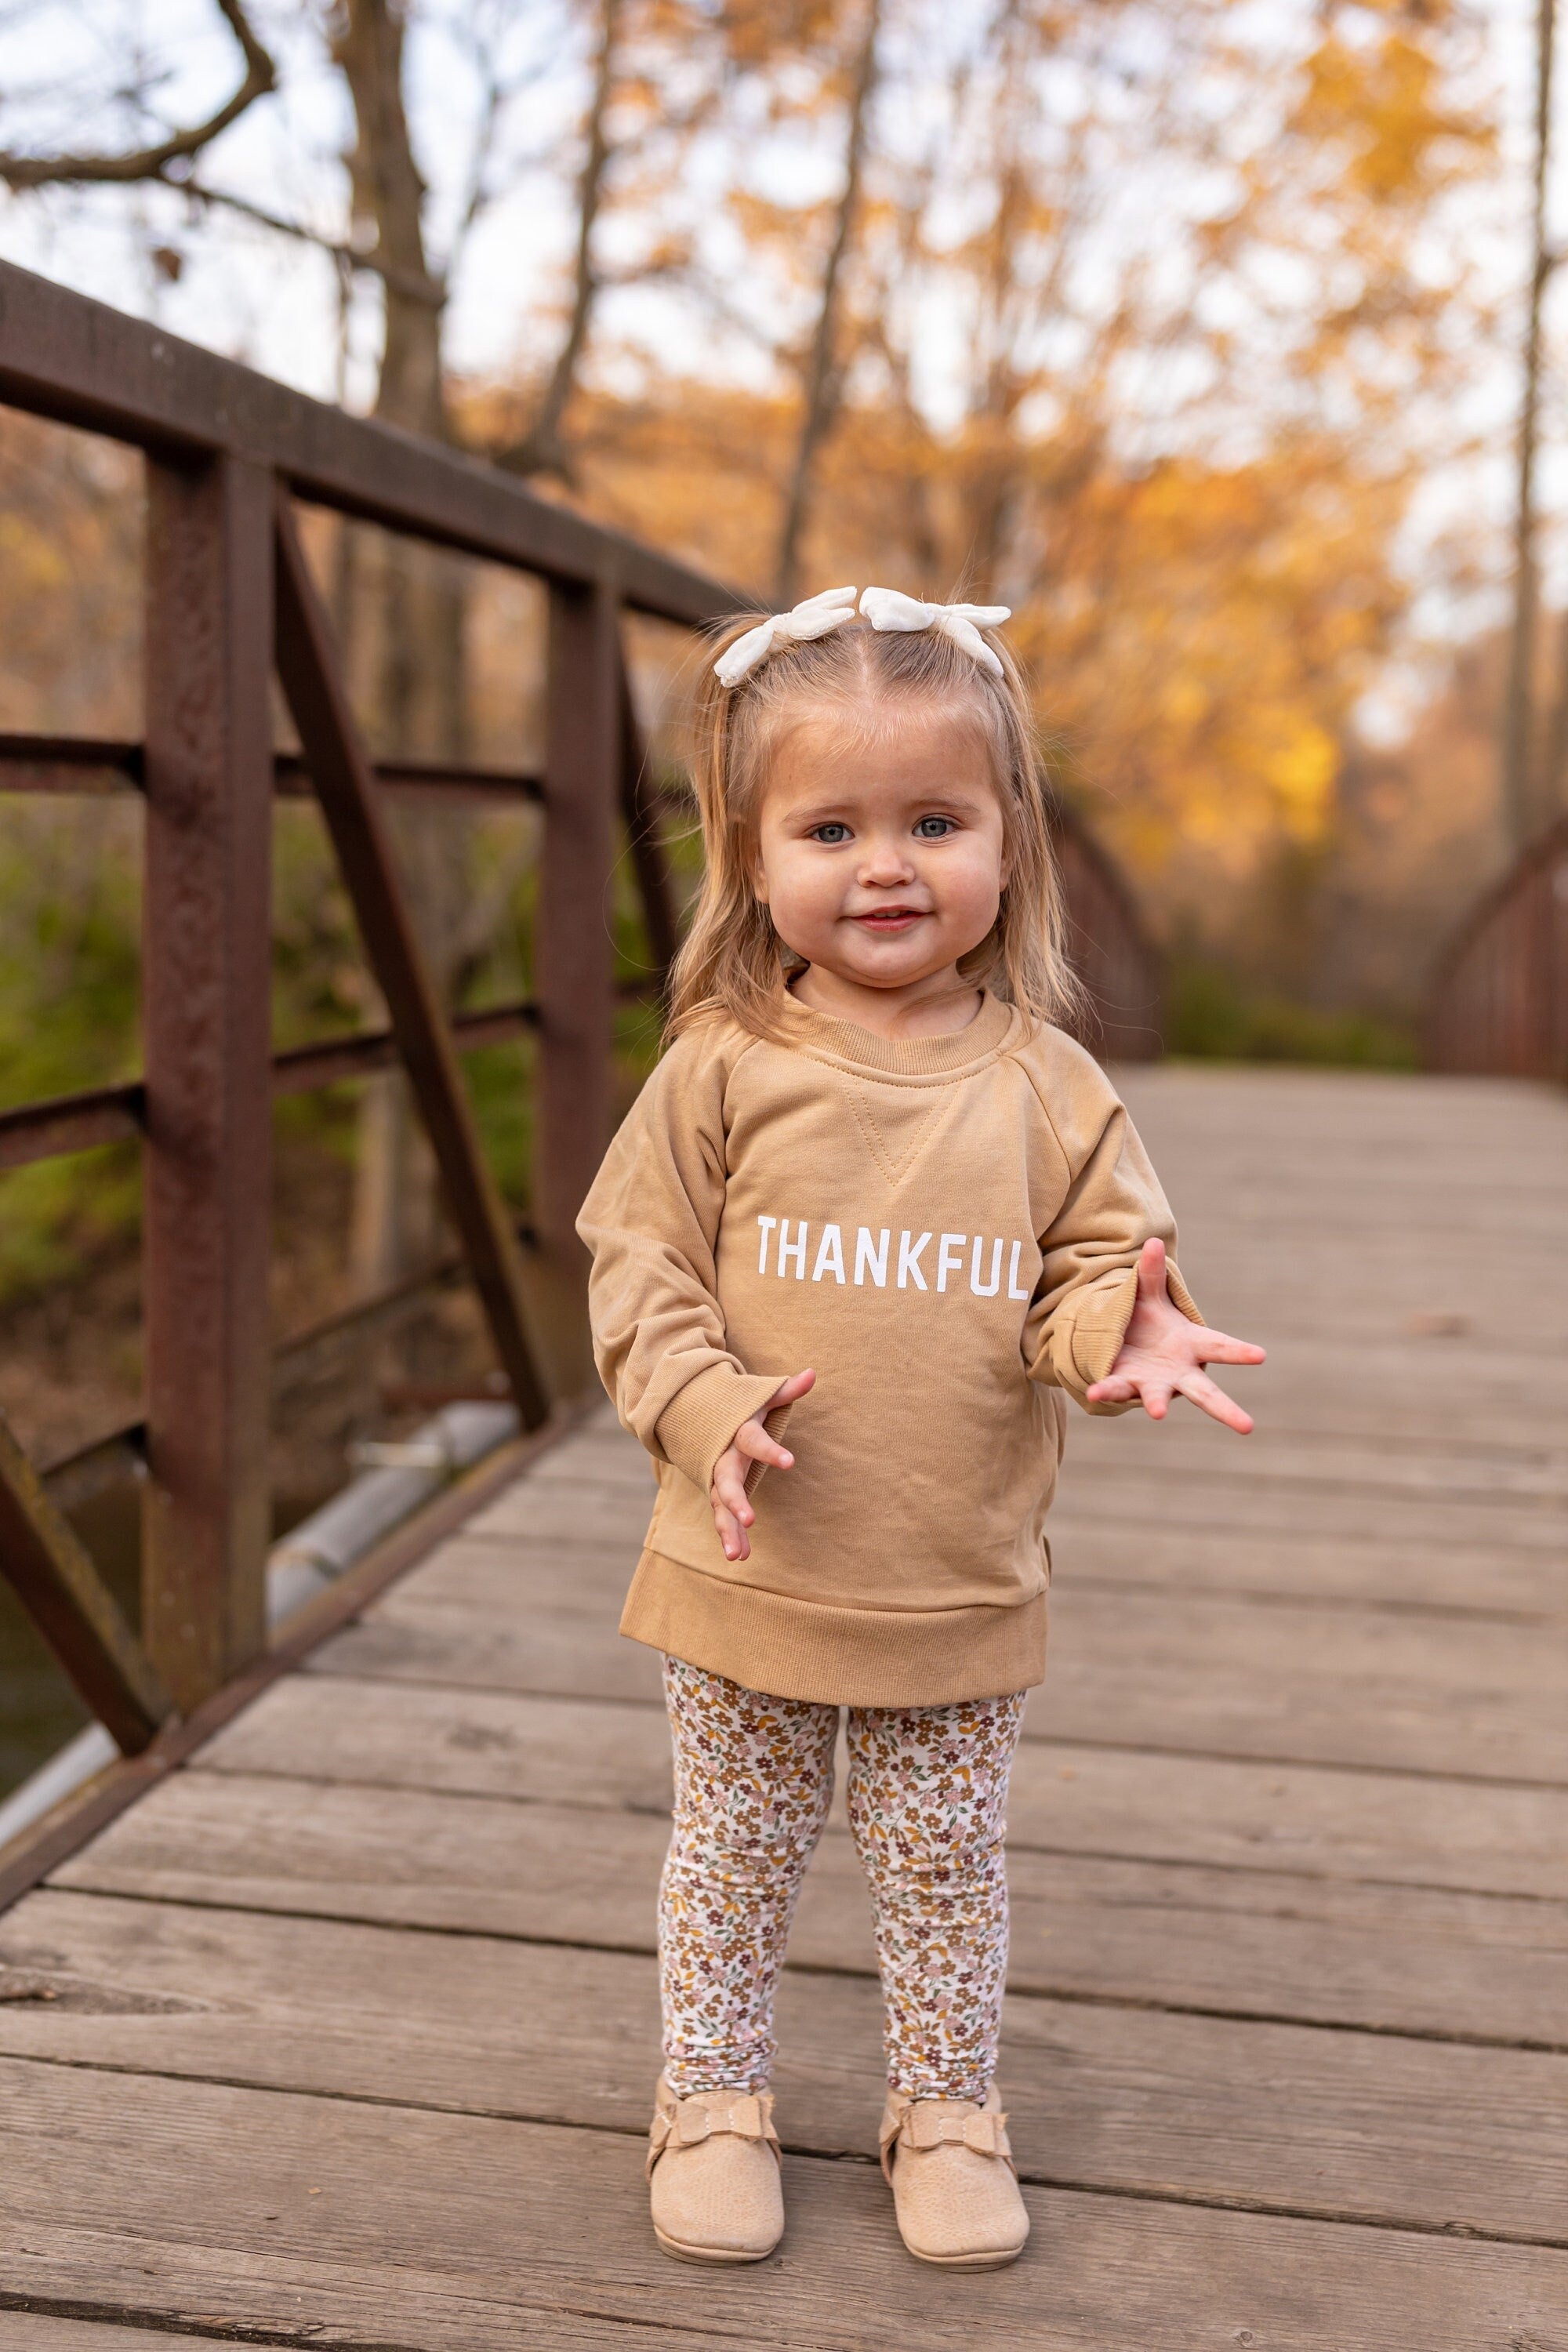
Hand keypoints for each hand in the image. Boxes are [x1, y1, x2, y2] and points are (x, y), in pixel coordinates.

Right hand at [710, 1368, 814, 1560]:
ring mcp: (717, 1476)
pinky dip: (730, 1534)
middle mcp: (724, 1456)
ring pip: (720, 1505)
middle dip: (736, 1501)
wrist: (696, 1409)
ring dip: (728, 1529)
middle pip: (727, 1479)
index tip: (790, 1462)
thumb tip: (813, 1373)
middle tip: (750, 1521)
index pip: (754, 1440)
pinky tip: (741, 1556)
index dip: (771, 1450)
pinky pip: (722, 1515)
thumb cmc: (740, 1405)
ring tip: (738, 1556)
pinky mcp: (717, 1491)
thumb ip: (786, 1390)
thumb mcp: (761, 1396)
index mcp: (738, 1431)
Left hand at [1086, 1238, 1264, 1433]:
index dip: (1239, 1352)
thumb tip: (1153, 1242)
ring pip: (1159, 1398)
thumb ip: (1150, 1275)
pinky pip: (1116, 1388)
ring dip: (1157, 1404)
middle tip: (1247, 1427)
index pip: (1219, 1347)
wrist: (1119, 1343)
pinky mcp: (1125, 1385)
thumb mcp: (1148, 1296)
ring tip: (1159, 1413)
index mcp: (1191, 1345)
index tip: (1260, 1355)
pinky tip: (1093, 1392)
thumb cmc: (1146, 1322)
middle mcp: (1178, 1371)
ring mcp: (1153, 1382)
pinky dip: (1106, 1390)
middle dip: (1225, 1409)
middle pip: (1206, 1392)